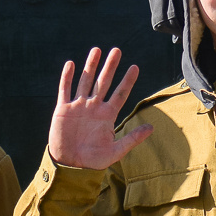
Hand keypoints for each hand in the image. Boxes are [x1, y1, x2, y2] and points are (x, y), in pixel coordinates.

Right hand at [48, 47, 153, 169]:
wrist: (70, 165)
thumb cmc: (94, 160)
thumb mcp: (116, 151)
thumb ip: (132, 138)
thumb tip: (152, 128)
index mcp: (107, 115)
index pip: (120, 94)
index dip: (127, 81)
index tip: (135, 67)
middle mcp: (94, 107)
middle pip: (103, 82)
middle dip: (110, 67)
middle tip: (117, 50)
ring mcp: (78, 106)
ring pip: (85, 81)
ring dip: (90, 66)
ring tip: (96, 50)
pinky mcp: (63, 110)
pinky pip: (65, 90)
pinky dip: (67, 77)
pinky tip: (71, 64)